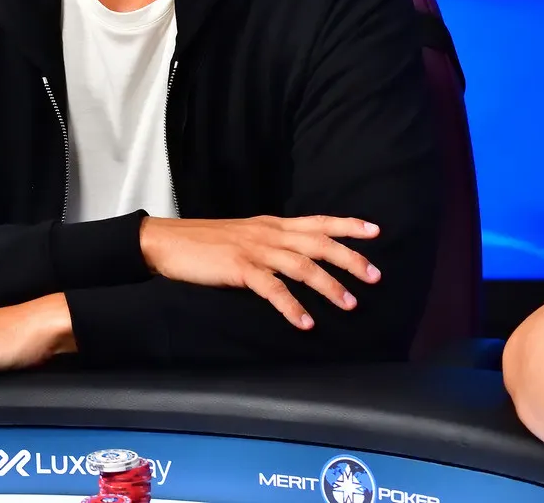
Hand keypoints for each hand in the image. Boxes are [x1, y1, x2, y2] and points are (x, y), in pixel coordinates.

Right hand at [138, 214, 380, 328]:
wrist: (167, 242)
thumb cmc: (206, 242)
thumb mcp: (245, 235)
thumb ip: (272, 243)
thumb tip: (298, 258)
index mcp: (272, 225)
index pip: (317, 221)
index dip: (347, 225)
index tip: (375, 231)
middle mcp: (269, 234)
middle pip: (318, 243)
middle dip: (350, 259)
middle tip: (375, 276)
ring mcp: (255, 251)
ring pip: (302, 265)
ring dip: (329, 286)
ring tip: (350, 304)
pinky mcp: (239, 269)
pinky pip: (272, 288)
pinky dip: (292, 306)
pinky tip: (305, 323)